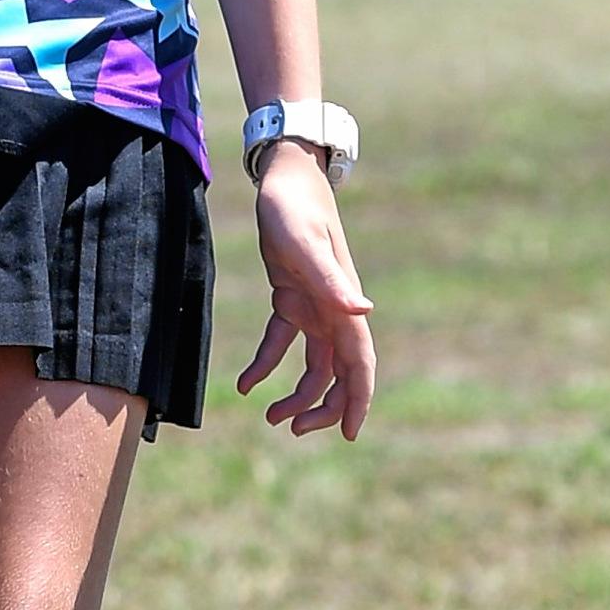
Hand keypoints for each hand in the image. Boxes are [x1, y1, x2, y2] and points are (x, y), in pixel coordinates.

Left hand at [236, 145, 376, 440]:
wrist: (284, 176)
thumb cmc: (294, 207)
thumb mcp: (305, 246)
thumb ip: (331, 280)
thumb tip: (364, 313)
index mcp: (344, 305)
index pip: (359, 364)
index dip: (358, 400)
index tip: (350, 434)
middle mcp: (336, 311)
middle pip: (341, 373)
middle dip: (325, 407)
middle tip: (294, 431)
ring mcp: (315, 305)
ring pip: (315, 365)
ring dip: (298, 394)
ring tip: (270, 417)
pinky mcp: (292, 297)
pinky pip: (283, 342)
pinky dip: (267, 365)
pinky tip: (244, 384)